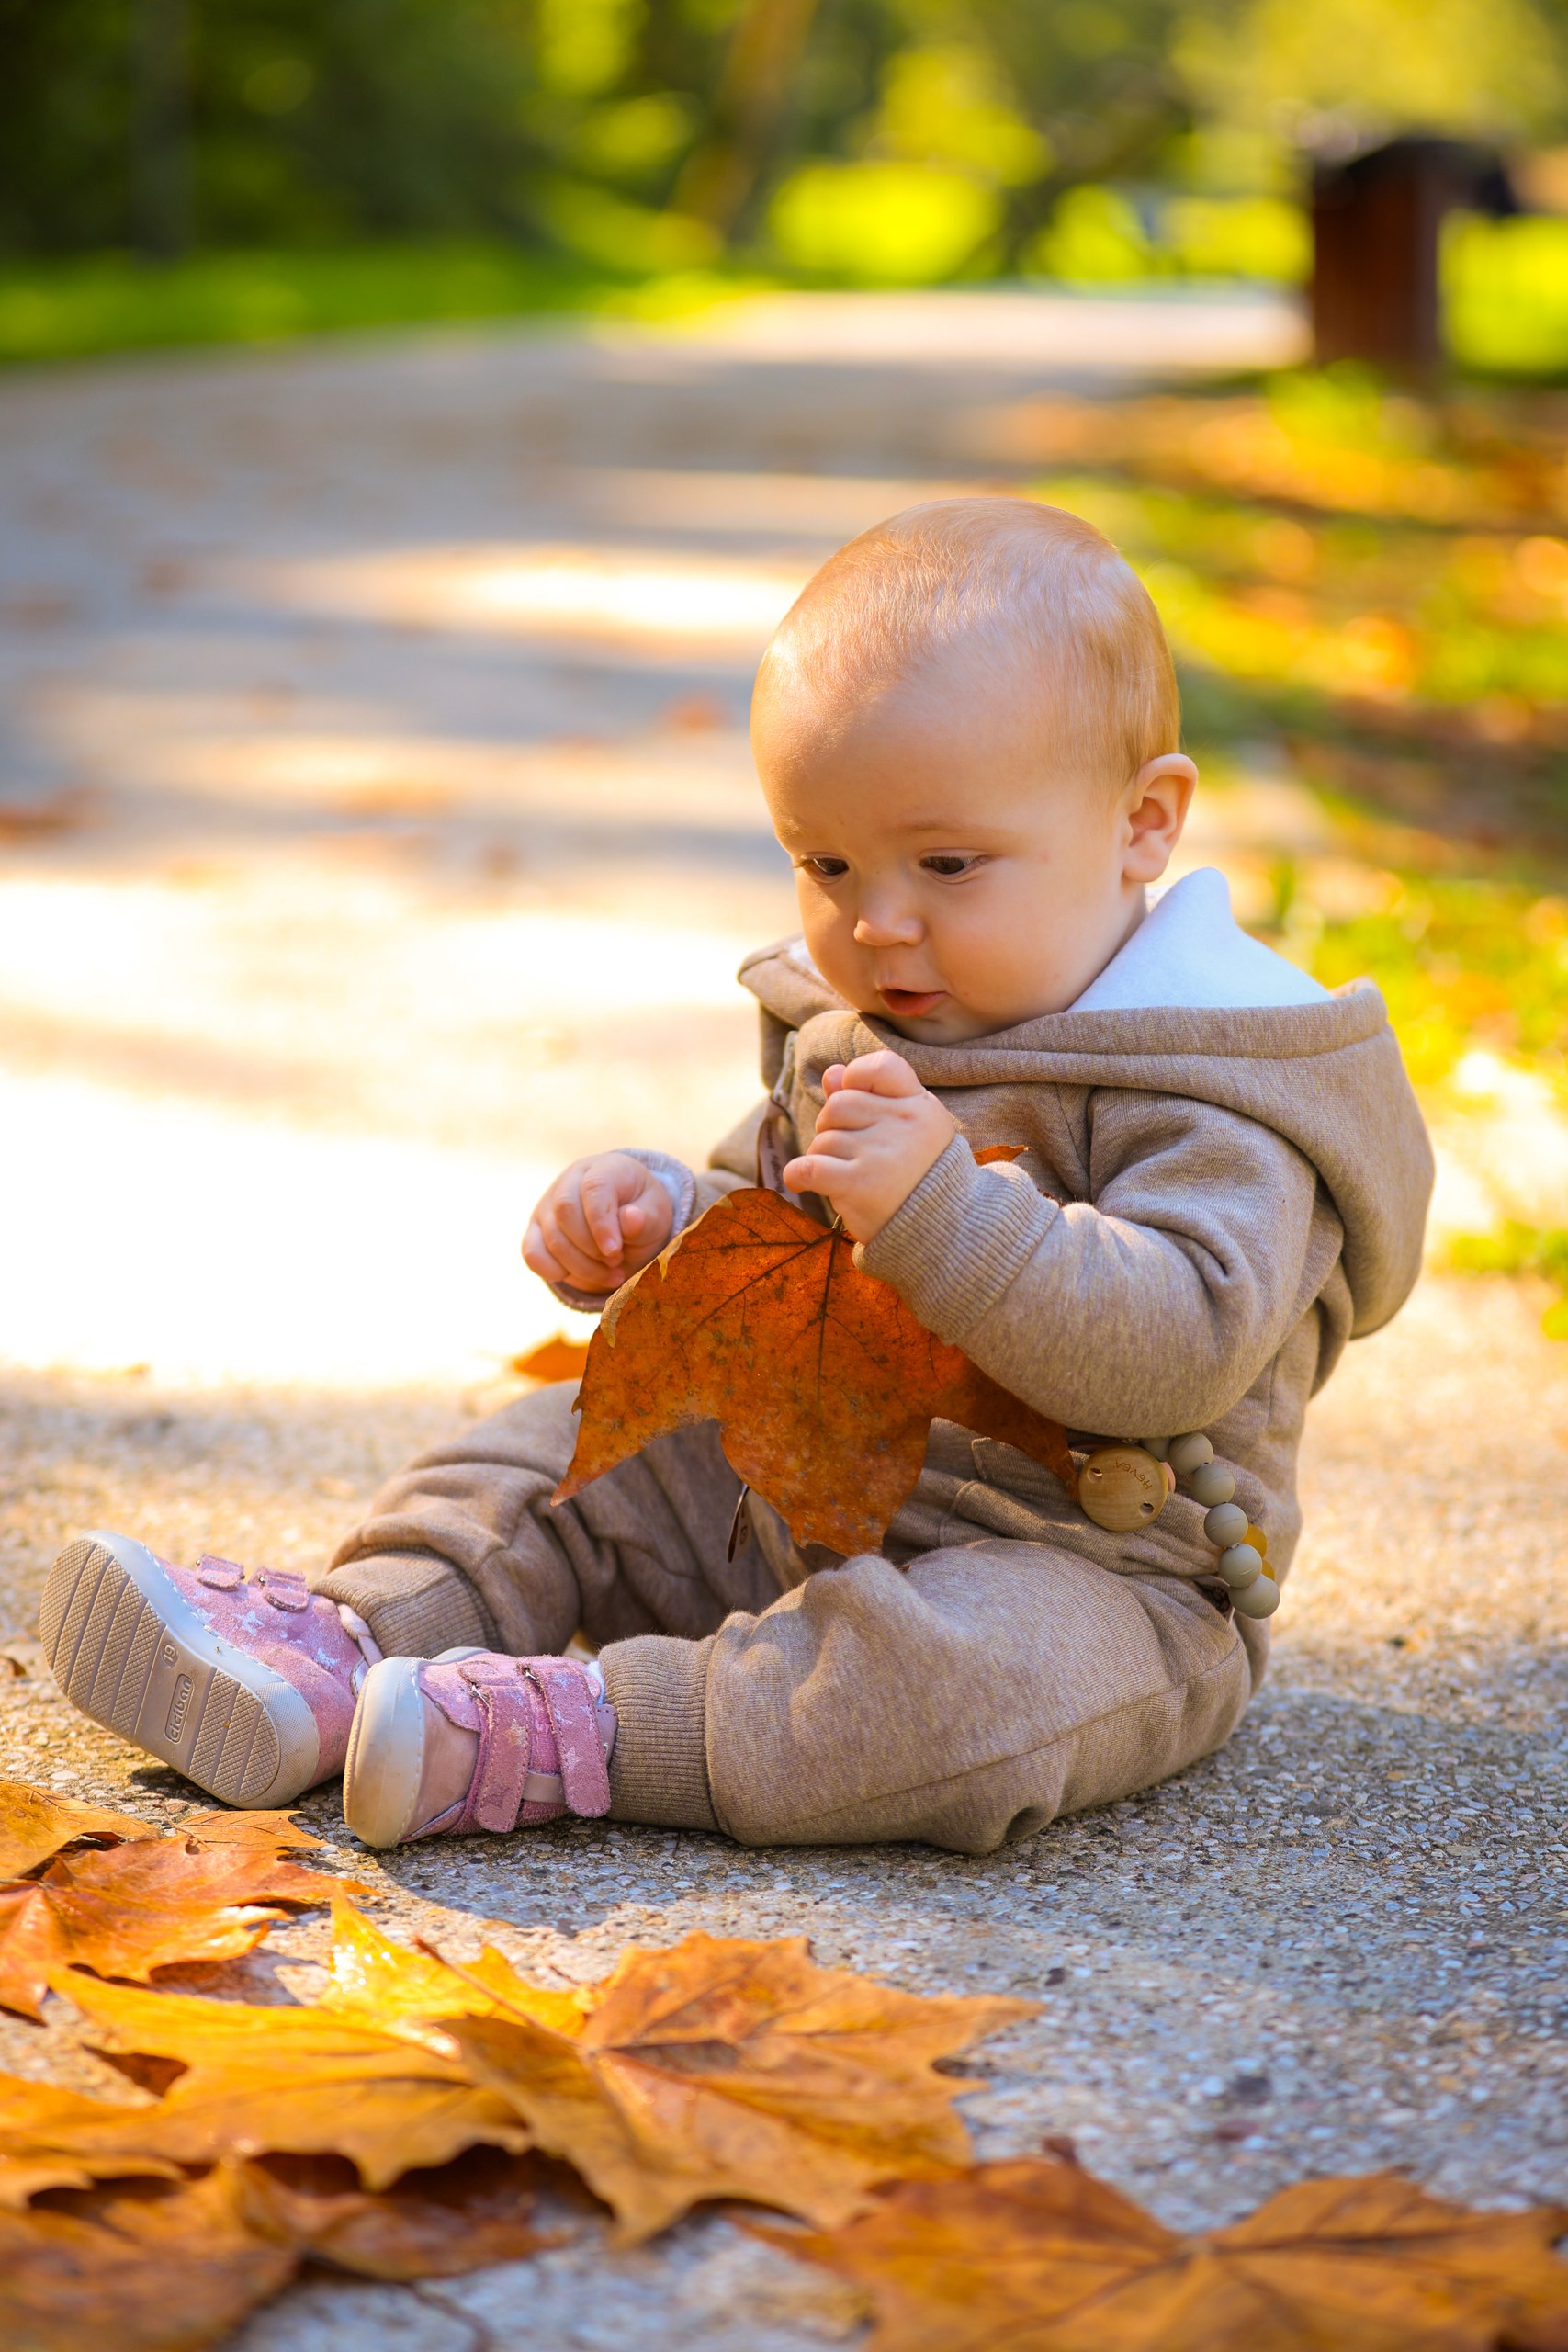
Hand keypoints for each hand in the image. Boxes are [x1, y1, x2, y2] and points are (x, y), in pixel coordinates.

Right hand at [523, 1154, 673, 1294]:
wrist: (624, 1221)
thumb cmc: (642, 1213)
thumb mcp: (655, 1214)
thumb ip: (646, 1218)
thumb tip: (632, 1218)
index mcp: (603, 1168)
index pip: (593, 1188)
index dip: (601, 1222)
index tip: (615, 1251)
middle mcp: (569, 1181)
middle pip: (565, 1211)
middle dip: (591, 1248)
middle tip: (617, 1261)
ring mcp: (547, 1205)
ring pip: (551, 1238)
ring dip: (582, 1266)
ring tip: (612, 1273)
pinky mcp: (536, 1230)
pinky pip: (532, 1254)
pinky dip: (554, 1272)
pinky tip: (581, 1275)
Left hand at [782, 1051, 954, 1242]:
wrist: (944, 1229)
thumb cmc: (920, 1175)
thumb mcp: (907, 1129)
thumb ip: (869, 1096)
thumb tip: (832, 1073)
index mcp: (919, 1105)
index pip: (880, 1066)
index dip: (856, 1078)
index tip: (857, 1099)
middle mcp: (902, 1124)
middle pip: (839, 1104)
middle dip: (833, 1127)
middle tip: (849, 1152)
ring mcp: (880, 1153)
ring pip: (823, 1139)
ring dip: (823, 1158)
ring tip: (846, 1176)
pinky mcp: (859, 1185)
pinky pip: (809, 1167)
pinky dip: (797, 1175)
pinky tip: (802, 1182)